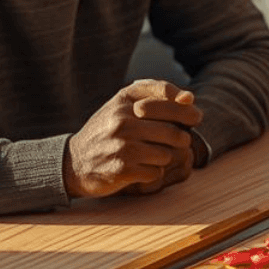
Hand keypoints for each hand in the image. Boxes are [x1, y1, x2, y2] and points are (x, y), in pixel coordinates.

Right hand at [65, 79, 203, 197]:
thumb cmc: (108, 132)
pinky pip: (157, 172)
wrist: (74, 162)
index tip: (194, 119)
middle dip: (181, 140)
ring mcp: (122, 144)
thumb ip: (156, 97)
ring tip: (155, 156)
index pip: (166, 95)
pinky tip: (143, 169)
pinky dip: (154, 173)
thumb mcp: (124, 106)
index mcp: (124, 99)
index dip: (187, 109)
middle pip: (174, 131)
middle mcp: (122, 119)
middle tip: (178, 143)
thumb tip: (189, 98)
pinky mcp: (122, 169)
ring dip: (166, 158)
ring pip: (168, 154)